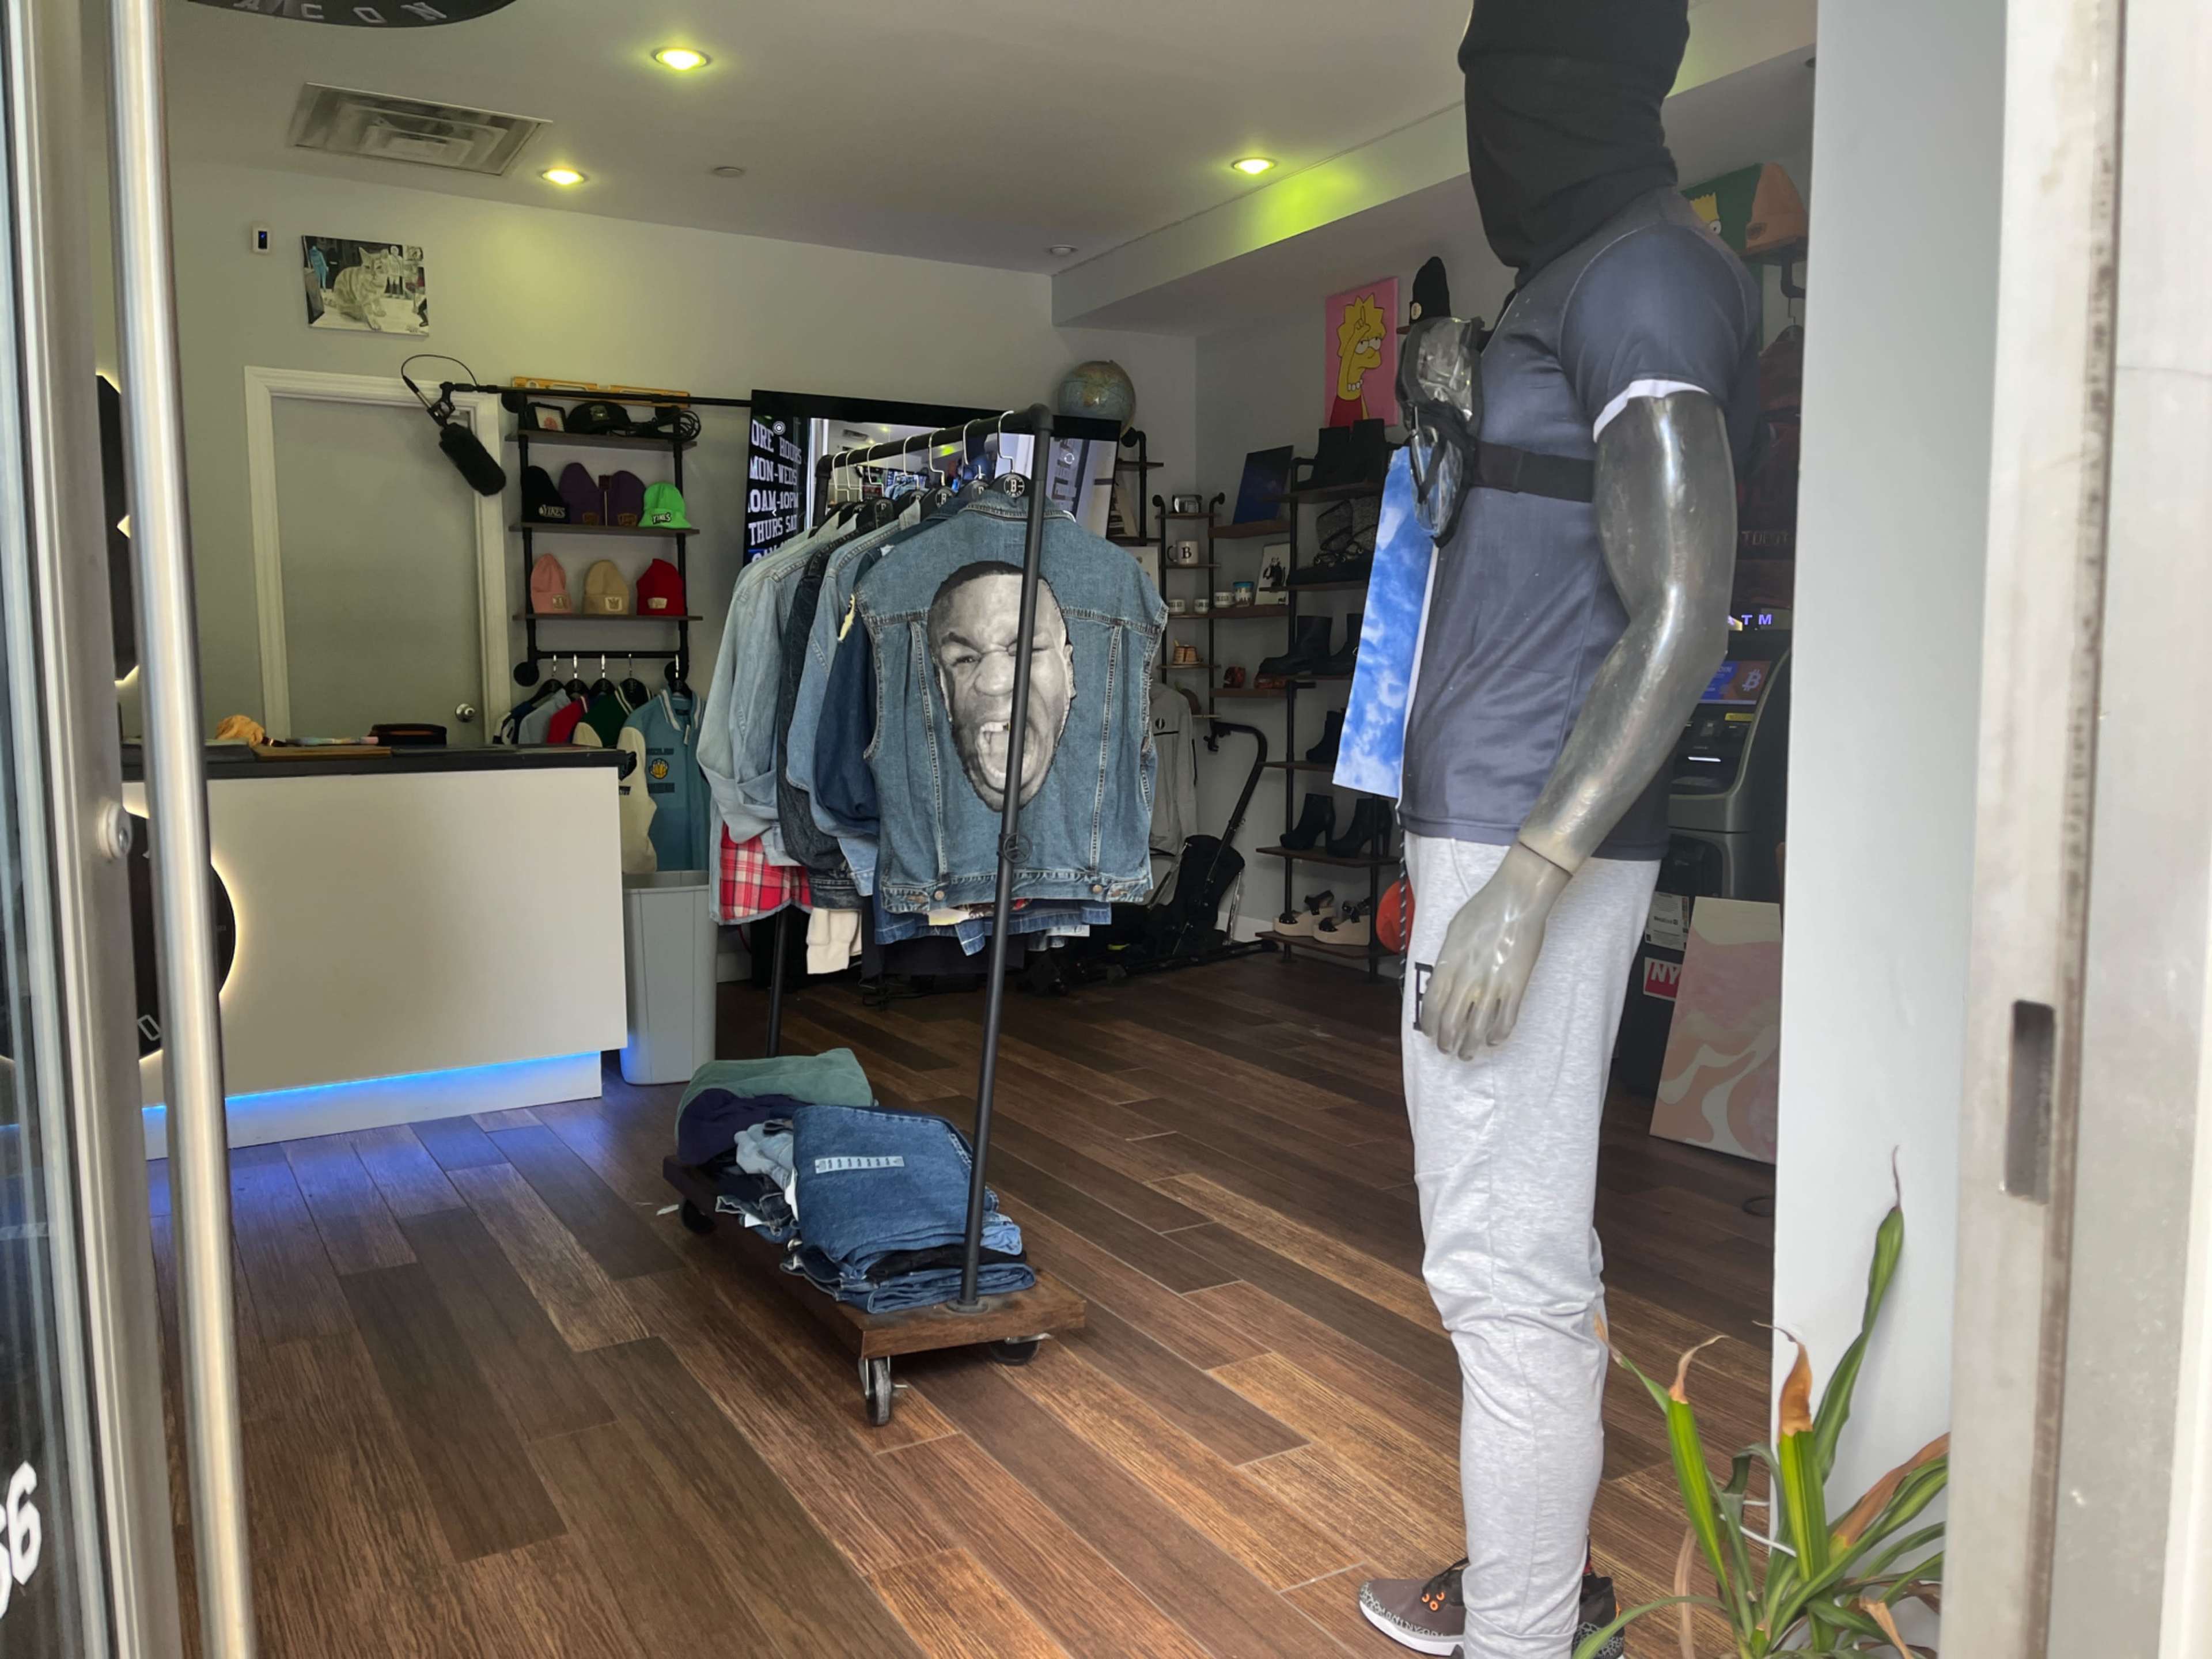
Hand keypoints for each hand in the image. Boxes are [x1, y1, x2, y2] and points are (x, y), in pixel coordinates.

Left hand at [1423, 842, 1571, 1058]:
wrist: (1517, 901)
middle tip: (1447, 1050)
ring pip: (1476, 1028)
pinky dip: (1498, 1035)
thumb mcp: (1454, 931)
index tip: (1430, 1034)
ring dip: (1470, 1046)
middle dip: (1446, 1042)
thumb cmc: (1483, 909)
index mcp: (1448, 964)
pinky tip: (1493, 1041)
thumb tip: (1444, 977)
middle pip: (1451, 1022)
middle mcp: (1466, 979)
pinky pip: (1505, 1020)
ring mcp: (1491, 986)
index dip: (1429, 1025)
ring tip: (1467, 1054)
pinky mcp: (1516, 987)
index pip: (1431, 1005)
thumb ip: (1447, 958)